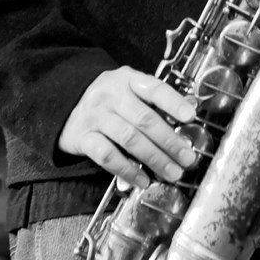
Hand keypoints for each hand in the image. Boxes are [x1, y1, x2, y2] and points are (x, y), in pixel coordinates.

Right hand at [57, 67, 197, 188]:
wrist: (68, 105)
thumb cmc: (110, 99)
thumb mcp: (130, 88)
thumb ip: (154, 99)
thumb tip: (189, 112)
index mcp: (127, 79)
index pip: (154, 88)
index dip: (173, 102)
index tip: (190, 116)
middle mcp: (111, 96)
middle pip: (144, 119)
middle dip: (169, 141)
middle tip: (187, 157)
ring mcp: (95, 117)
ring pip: (129, 139)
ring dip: (154, 159)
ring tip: (172, 172)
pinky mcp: (83, 138)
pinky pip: (108, 156)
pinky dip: (127, 170)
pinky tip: (142, 180)